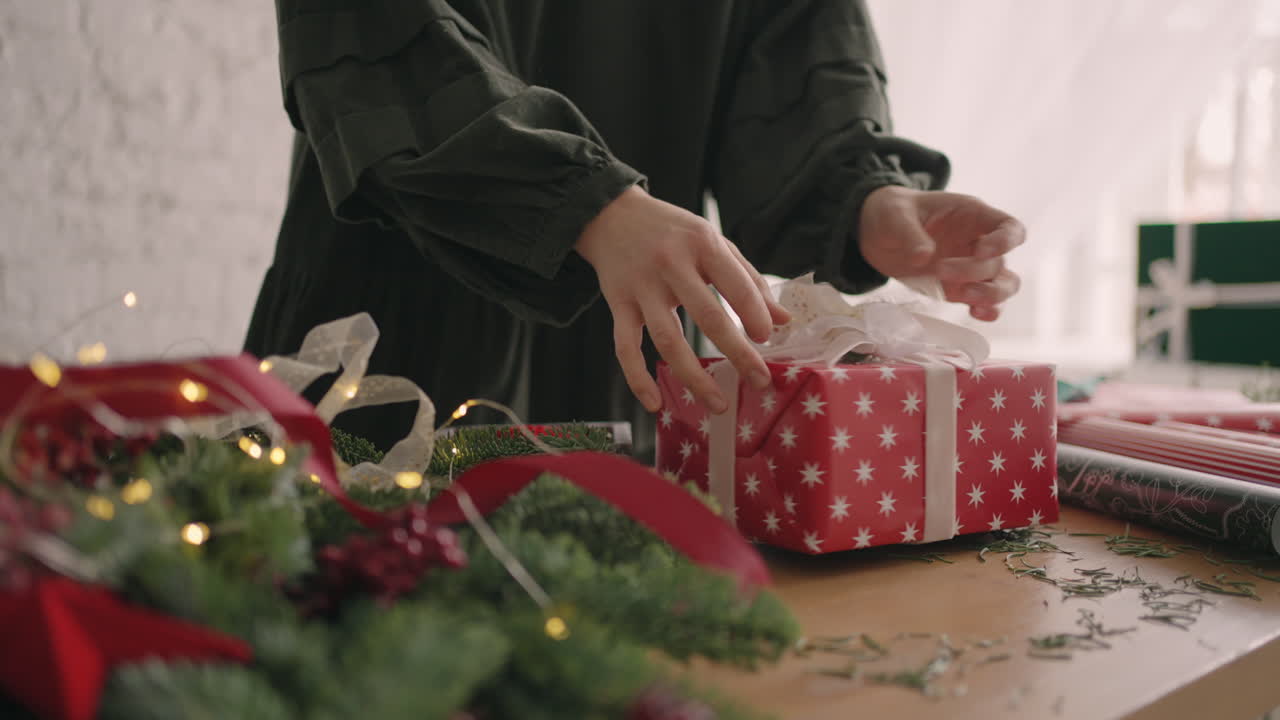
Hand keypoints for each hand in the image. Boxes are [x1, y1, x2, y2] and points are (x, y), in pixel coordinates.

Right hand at [576, 186, 790, 413]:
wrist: (612, 214)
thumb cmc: (672, 231)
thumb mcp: (713, 242)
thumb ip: (748, 279)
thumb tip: (783, 320)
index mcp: (701, 244)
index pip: (735, 284)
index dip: (755, 314)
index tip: (768, 338)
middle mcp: (670, 264)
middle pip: (707, 316)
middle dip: (737, 353)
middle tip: (760, 381)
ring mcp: (641, 287)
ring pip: (667, 339)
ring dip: (694, 377)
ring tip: (719, 404)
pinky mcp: (617, 304)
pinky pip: (625, 347)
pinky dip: (638, 378)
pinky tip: (656, 403)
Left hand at [858, 186, 1024, 320]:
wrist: (876, 235)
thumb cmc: (892, 213)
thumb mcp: (894, 214)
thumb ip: (909, 232)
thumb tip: (925, 257)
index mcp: (972, 216)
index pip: (1009, 228)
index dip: (1005, 241)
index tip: (981, 252)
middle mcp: (979, 243)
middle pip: (999, 263)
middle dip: (974, 271)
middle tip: (940, 271)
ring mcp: (971, 269)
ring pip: (1003, 286)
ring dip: (989, 295)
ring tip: (963, 296)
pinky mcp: (959, 290)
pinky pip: (986, 303)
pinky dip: (988, 311)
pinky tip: (975, 313)